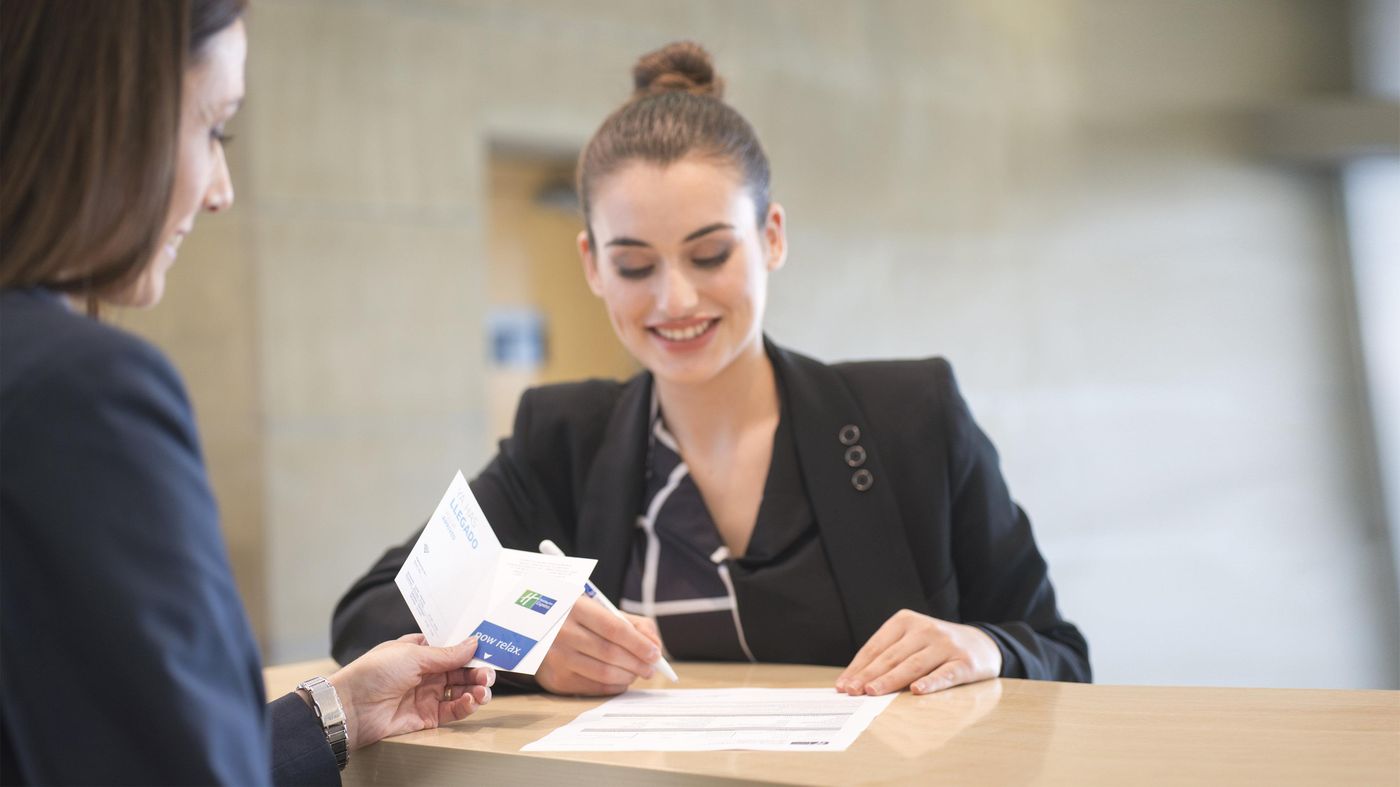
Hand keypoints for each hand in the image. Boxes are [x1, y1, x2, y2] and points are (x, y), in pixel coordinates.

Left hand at [327, 633, 495, 749]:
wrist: (351, 707)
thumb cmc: (374, 673)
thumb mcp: (413, 654)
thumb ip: (446, 653)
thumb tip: (473, 643)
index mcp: (419, 651)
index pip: (452, 648)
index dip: (471, 648)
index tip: (489, 648)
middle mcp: (425, 673)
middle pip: (460, 670)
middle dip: (478, 671)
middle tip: (490, 674)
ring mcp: (427, 695)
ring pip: (460, 691)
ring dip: (476, 689)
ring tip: (484, 690)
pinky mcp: (427, 717)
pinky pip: (453, 711)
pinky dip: (466, 706)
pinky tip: (471, 700)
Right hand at [535, 596, 662, 695]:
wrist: (538, 631)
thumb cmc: (580, 620)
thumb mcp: (603, 611)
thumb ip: (635, 624)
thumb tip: (655, 647)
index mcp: (576, 608)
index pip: (613, 628)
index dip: (638, 643)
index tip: (655, 653)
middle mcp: (562, 632)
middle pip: (610, 653)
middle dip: (638, 663)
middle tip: (651, 668)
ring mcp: (557, 658)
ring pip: (604, 673)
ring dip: (629, 676)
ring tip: (638, 672)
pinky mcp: (557, 679)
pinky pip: (594, 687)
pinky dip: (615, 686)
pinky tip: (622, 679)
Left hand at [836, 609, 1001, 695]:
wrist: (982, 644)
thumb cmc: (936, 647)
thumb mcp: (912, 641)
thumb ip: (888, 656)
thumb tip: (855, 681)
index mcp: (906, 621)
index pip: (876, 646)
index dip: (858, 667)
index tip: (844, 684)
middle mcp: (925, 629)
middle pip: (891, 656)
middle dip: (869, 675)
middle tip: (852, 692)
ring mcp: (946, 645)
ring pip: (913, 665)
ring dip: (891, 680)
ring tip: (873, 693)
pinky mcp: (965, 662)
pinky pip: (945, 674)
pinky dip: (931, 682)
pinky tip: (917, 691)